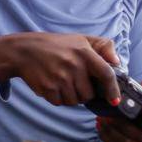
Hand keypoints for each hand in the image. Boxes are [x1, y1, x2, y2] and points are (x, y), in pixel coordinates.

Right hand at [0, 32, 122, 106]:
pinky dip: (58, 98)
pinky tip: (52, 85)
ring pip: (75, 101)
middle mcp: (73, 65)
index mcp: (84, 52)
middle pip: (89, 94)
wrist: (23, 51)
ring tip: (62, 82)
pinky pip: (60, 103)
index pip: (106, 74)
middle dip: (84, 93)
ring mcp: (60, 78)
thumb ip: (103, 46)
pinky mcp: (48, 88)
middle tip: (74, 82)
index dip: (113, 89)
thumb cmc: (56, 46)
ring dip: (70, 97)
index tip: (115, 101)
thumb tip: (117, 62)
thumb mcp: (80, 39)